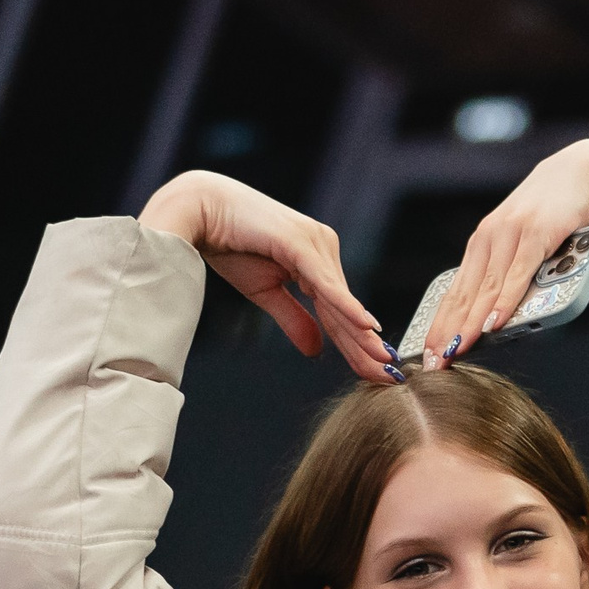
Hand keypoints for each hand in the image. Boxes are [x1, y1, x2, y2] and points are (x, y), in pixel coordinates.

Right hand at [139, 172, 393, 382]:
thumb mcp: (266, 293)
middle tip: (388, 376)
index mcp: (316, 259)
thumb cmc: (229, 245)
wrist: (199, 211)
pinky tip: (365, 326)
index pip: (340, 309)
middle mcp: (322, 247)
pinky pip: (325, 283)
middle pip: (346, 307)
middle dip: (365, 346)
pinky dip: (345, 306)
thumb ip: (294, 319)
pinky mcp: (300, 243)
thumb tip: (316, 350)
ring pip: (339, 299)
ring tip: (381, 362)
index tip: (376, 371)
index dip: (356, 343)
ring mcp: (314, 242)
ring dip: (360, 334)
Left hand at [425, 140, 588, 368]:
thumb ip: (510, 275)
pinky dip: (505, 299)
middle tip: (433, 362)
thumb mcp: (523, 245)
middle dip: (446, 332)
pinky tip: (494, 323)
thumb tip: (499, 318)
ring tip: (455, 351)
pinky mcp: (536, 234)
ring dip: (470, 323)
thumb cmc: (553, 215)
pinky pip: (518, 273)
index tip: (426, 354)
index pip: (455, 292)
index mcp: (482, 245)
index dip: (439, 326)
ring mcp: (511, 235)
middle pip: (464, 295)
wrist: (582, 172)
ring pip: (486, 288)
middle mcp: (489, 239)